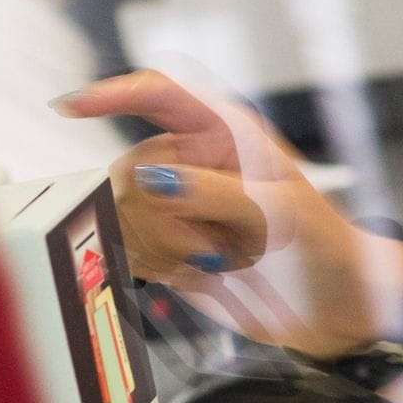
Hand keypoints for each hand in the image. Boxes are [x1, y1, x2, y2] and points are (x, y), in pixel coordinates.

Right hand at [55, 69, 402, 359]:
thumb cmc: (323, 245)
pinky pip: (133, 249)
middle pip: (133, 169)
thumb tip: (155, 179)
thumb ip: (215, 193)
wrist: (332, 307)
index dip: (112, 95)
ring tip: (223, 258)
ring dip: (169, 245)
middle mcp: (195, 161)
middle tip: (216, 239)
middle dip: (165, 212)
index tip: (70, 107)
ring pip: (127, 215)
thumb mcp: (280, 212)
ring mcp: (179, 205)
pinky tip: (204, 273)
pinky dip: (163, 266)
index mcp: (226, 132)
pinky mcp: (169, 245)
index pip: (160, 95)